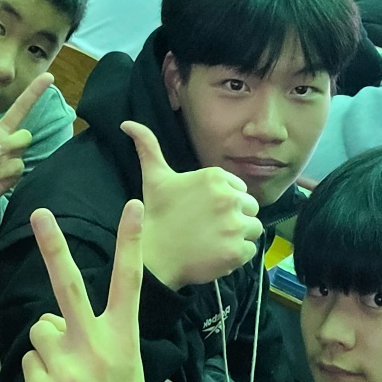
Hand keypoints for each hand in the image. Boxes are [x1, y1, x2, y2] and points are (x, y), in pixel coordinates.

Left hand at [22, 200, 159, 381]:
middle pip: (68, 286)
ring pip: (39, 331)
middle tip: (39, 212)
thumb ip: (91, 338)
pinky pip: (28, 363)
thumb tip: (50, 322)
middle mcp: (96, 346)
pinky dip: (39, 377)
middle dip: (54, 245)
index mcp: (125, 338)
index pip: (129, 281)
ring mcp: (68, 368)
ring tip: (70, 380)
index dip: (130, 242)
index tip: (133, 205)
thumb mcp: (123, 367)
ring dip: (48, 348)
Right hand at [124, 120, 261, 290]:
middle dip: (234, 217)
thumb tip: (128, 124)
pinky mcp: (238, 251)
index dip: (224, 201)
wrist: (153, 257)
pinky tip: (216, 253)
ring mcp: (235, 226)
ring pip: (253, 228)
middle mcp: (229, 198)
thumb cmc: (155, 215)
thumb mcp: (154, 177)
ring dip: (239, 235)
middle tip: (210, 227)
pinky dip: (237, 254)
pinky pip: (251, 250)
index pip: (238, 188)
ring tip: (215, 240)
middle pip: (250, 207)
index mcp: (214, 177)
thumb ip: (148, 146)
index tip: (205, 211)